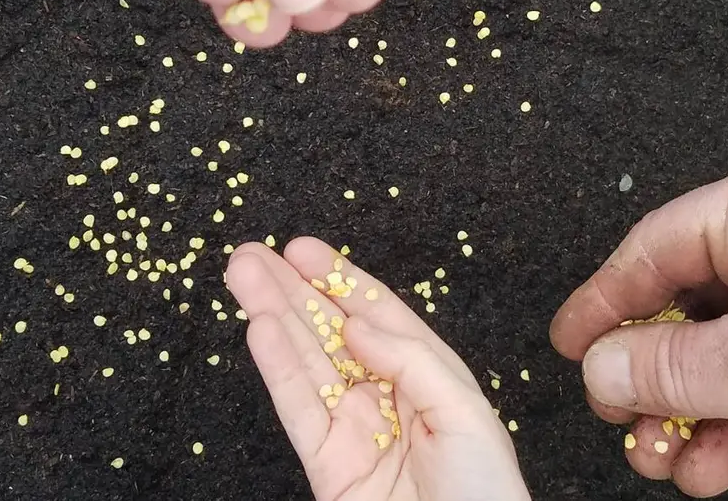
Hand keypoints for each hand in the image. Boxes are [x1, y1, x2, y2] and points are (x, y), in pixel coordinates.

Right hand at [225, 237, 530, 500]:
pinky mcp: (327, 466)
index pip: (378, 316)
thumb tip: (357, 323)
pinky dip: (276, 368)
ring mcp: (353, 430)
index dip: (339, 280)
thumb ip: (411, 360)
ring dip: (272, 316)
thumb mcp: (466, 414)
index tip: (301, 250)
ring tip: (242, 276)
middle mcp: (386, 398)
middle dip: (292, 291)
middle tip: (253, 255)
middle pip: (330, 332)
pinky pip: (297, 409)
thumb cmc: (485, 494)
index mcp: (429, 377)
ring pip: (305, 362)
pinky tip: (258, 329)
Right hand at [549, 149, 727, 498]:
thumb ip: (662, 366)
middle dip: (651, 373)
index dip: (603, 300)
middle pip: (688, 302)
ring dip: (689, 408)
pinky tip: (712, 466)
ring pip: (725, 348)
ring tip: (664, 458)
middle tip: (618, 415)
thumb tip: (599, 368)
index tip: (568, 344)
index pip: (655, 245)